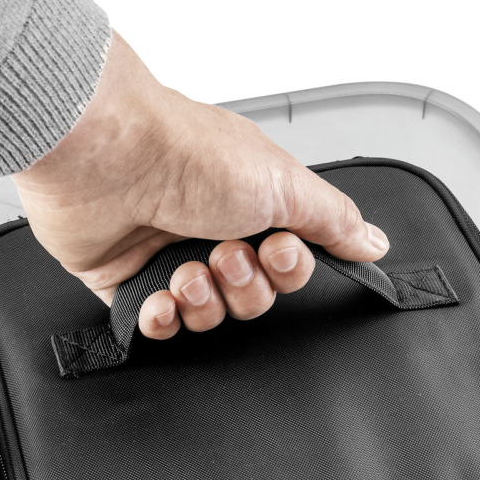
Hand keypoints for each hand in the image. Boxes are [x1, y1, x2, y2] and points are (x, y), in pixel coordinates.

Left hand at [11, 31, 388, 339]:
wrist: (106, 156)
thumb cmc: (186, 154)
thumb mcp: (283, 183)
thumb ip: (333, 218)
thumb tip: (373, 241)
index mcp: (251, 205)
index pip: (289, 266)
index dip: (288, 271)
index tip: (277, 248)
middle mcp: (211, 230)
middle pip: (253, 297)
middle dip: (243, 284)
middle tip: (225, 252)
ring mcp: (167, 257)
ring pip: (209, 314)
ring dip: (203, 298)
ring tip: (185, 268)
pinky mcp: (127, 281)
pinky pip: (158, 325)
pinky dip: (163, 317)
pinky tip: (160, 296)